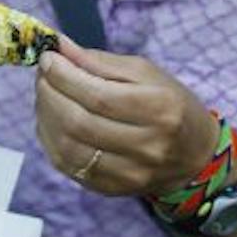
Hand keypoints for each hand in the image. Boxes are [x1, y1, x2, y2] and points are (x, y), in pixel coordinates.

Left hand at [33, 39, 218, 196]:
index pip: (99, 96)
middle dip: (50, 93)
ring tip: (45, 95)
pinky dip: (50, 138)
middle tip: (42, 75)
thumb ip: (101, 61)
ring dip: (45, 116)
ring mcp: (129, 173)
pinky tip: (51, 120)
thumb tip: (60, 48)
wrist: (194, 156)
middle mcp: (147, 146)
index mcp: (161, 110)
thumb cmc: (169, 105)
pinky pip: (67, 165)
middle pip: (79, 122)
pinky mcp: (111, 188)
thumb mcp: (146, 73)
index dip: (65, 77)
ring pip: (67, 147)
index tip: (47, 58)